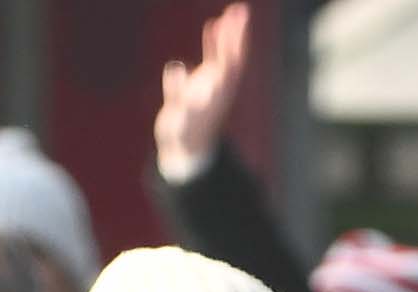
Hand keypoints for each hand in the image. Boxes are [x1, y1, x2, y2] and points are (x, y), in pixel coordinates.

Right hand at [156, 4, 250, 179]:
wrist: (188, 152)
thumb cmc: (182, 137)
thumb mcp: (178, 119)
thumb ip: (176, 94)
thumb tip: (176, 67)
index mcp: (215, 95)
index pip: (226, 66)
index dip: (228, 46)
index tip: (229, 26)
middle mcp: (219, 88)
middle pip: (231, 58)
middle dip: (235, 35)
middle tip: (241, 10)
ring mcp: (214, 85)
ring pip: (226, 56)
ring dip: (229, 34)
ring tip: (236, 11)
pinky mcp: (206, 84)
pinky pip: (214, 59)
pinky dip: (215, 42)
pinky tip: (214, 24)